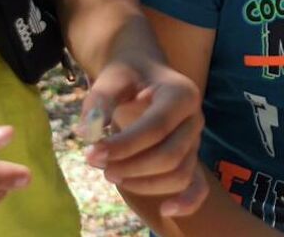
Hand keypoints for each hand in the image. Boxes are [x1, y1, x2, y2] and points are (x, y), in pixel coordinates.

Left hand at [81, 57, 206, 217]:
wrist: (145, 72)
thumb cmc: (128, 75)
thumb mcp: (111, 78)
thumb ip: (100, 101)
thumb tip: (87, 133)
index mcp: (181, 94)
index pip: (156, 127)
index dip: (124, 145)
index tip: (91, 153)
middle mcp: (195, 118)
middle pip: (170, 155)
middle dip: (131, 166)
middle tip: (96, 163)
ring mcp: (196, 141)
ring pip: (179, 174)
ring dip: (144, 183)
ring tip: (111, 174)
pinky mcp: (191, 158)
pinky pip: (196, 185)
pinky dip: (187, 201)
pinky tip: (166, 210)